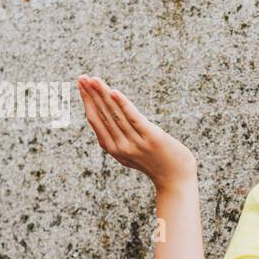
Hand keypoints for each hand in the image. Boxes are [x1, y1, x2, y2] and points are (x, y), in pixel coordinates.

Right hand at [77, 75, 197, 188]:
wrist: (177, 180)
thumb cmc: (157, 164)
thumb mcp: (132, 155)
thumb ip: (120, 140)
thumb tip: (108, 123)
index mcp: (114, 149)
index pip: (96, 121)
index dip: (87, 102)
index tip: (81, 85)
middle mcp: (121, 146)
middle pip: (103, 115)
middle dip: (91, 95)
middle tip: (81, 77)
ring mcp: (136, 142)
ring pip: (115, 114)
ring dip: (103, 94)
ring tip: (94, 79)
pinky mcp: (151, 137)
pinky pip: (134, 118)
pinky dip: (123, 104)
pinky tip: (114, 92)